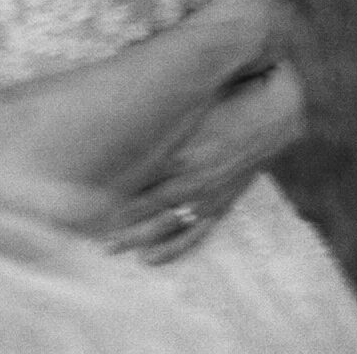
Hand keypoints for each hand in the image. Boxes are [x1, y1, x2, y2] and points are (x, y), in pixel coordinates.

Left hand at [100, 59, 303, 263]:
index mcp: (177, 152)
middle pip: (145, 205)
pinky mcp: (221, 202)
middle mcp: (190, 178)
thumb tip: (116, 100)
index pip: (135, 176)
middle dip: (117, 220)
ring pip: (166, 223)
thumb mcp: (187, 104)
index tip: (83, 200)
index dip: (109, 190)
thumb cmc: (223, 100)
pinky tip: (150, 258)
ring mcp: (206, 194)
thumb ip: (154, 111)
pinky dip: (172, 246)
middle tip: (86, 230)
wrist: (273, 112)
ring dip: (138, 237)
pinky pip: (195, 231)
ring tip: (111, 247)